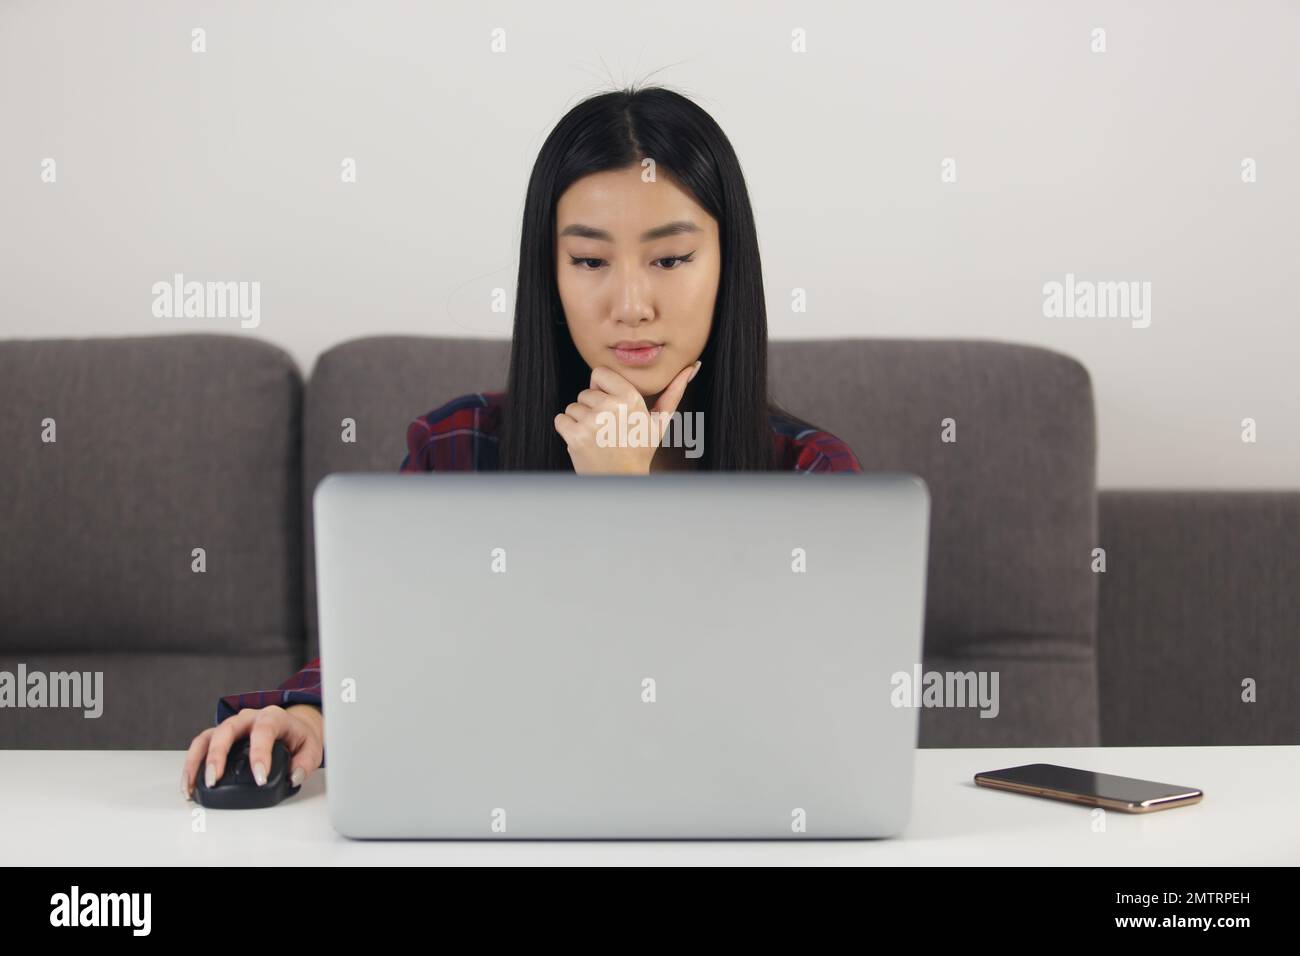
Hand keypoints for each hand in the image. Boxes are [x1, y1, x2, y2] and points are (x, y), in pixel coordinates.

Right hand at [181, 703, 323, 801]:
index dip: (260, 755)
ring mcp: (232, 726)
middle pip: (227, 729)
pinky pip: (201, 746)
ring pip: (207, 737)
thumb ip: (305, 763)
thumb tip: (294, 777)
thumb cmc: (299, 737)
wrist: (293, 726)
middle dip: (217, 755)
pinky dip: (192, 765)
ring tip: (192, 787)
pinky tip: (189, 784)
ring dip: (196, 761)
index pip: (264, 731)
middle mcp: (249, 718)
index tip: (259, 778)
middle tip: (214, 781)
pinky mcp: (220, 736)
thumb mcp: (311, 747)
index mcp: (273, 717)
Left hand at [554, 361, 699, 473]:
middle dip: (591, 408)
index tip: (610, 406)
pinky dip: (567, 430)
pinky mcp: (576, 435)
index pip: (599, 373)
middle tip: (607, 428)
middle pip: (585, 392)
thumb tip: (693, 366)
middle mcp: (611, 407)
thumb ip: (674, 391)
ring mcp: (592, 422)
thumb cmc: (639, 450)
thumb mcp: (659, 421)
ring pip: (572, 406)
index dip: (601, 388)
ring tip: (597, 436)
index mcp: (631, 398)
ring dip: (579, 421)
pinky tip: (584, 441)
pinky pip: (561, 419)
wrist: (623, 481)